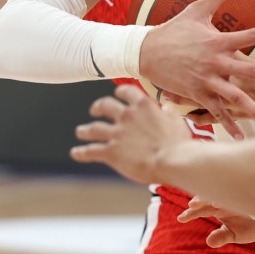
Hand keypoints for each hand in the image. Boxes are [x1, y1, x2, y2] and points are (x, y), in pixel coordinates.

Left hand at [72, 84, 190, 182]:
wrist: (172, 161)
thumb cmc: (178, 142)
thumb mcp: (176, 121)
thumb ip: (168, 113)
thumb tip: (165, 109)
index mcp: (143, 105)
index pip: (126, 92)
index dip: (120, 92)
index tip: (117, 94)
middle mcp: (127, 116)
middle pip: (105, 106)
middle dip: (98, 107)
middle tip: (94, 110)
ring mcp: (117, 133)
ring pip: (94, 128)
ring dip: (85, 130)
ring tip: (80, 131)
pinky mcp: (111, 152)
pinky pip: (91, 151)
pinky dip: (82, 152)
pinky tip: (75, 153)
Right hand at [139, 0, 254, 138]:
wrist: (146, 52)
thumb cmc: (173, 30)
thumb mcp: (195, 11)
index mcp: (218, 41)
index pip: (252, 35)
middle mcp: (216, 62)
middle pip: (250, 71)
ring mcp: (207, 80)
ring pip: (236, 98)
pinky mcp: (197, 94)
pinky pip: (215, 112)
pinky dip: (228, 125)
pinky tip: (242, 137)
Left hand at [178, 196, 254, 246]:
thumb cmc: (252, 225)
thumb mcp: (235, 234)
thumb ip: (221, 236)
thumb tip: (208, 242)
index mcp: (220, 207)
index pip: (202, 209)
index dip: (192, 213)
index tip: (180, 218)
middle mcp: (226, 200)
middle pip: (209, 197)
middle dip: (200, 201)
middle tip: (190, 205)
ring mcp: (237, 197)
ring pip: (221, 194)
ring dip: (212, 198)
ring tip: (202, 201)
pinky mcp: (249, 196)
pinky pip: (237, 196)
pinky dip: (228, 199)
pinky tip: (219, 204)